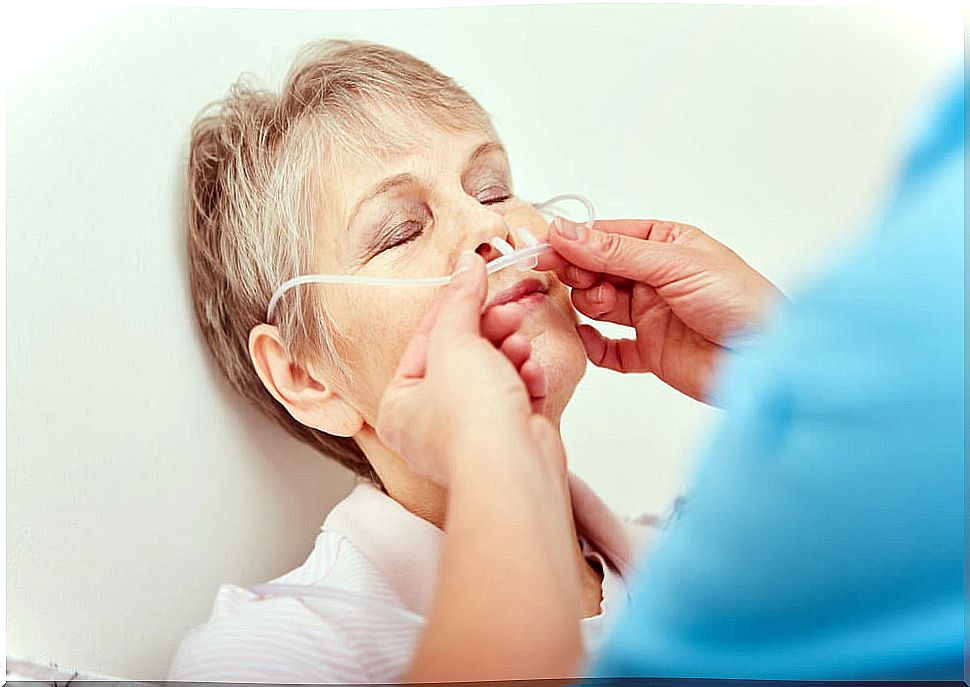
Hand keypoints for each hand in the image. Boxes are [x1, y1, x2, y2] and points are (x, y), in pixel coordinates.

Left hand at [376, 250, 562, 485]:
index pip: (424, 341)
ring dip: (509, 354)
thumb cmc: (470, 421)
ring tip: (518, 347)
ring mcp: (471, 432)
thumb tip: (465, 266)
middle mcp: (430, 423)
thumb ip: (460, 300)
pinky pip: (515, 396)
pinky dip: (525, 380)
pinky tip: (530, 375)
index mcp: (399, 406)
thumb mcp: (454, 342)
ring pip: (492, 374)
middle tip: (505, 313)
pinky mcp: (507, 437)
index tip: (472, 279)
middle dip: (489, 331)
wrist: (514, 466)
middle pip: (461, 356)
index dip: (452, 306)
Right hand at [537, 218, 783, 402]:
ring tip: (603, 307)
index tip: (545, 249)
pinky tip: (588, 338)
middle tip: (576, 280)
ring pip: (597, 305)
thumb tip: (566, 232)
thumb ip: (614, 251)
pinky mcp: (649, 352)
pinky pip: (608, 349)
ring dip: (589, 305)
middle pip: (595, 270)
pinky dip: (594, 345)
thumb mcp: (673, 264)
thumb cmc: (739, 302)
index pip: (605, 235)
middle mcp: (654, 277)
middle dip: (580, 274)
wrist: (765, 360)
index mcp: (665, 243)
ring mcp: (650, 315)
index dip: (574, 243)